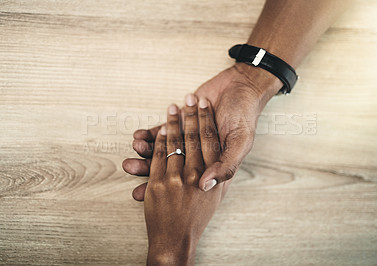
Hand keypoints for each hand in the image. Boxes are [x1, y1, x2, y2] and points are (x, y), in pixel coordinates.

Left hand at [123, 63, 281, 198]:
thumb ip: (225, 166)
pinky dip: (149, 135)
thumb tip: (203, 186)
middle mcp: (197, 156)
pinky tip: (139, 137)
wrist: (240, 87)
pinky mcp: (180, 124)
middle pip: (168, 166)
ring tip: (135, 148)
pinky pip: (161, 133)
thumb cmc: (244, 116)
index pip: (181, 182)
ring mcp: (186, 139)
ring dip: (145, 151)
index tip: (140, 193)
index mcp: (210, 166)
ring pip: (162, 150)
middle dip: (145, 168)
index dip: (162, 189)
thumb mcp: (241, 143)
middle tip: (129, 167)